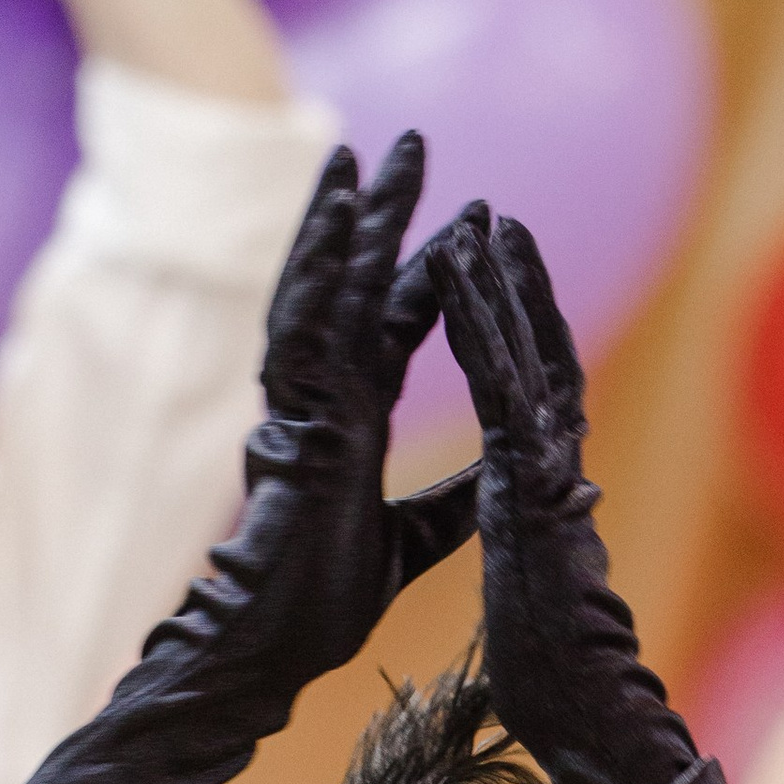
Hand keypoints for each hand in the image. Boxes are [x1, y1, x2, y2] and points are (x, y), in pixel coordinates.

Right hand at [222, 138, 479, 690]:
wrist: (278, 644)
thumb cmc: (326, 603)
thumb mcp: (419, 538)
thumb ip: (457, 497)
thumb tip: (505, 474)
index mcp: (351, 419)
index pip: (389, 323)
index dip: (422, 268)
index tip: (464, 216)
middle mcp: (323, 397)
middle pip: (353, 282)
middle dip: (383, 212)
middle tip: (412, 140)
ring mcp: (301, 402)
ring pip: (319, 288)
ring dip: (342, 217)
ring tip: (360, 149)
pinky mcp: (292, 414)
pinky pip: (305, 323)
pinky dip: (322, 263)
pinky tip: (342, 213)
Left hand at [427, 208, 682, 783]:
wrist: (585, 712)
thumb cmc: (559, 673)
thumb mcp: (538, 590)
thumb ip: (545, 549)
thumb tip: (557, 539)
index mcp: (544, 492)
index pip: (534, 399)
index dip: (520, 340)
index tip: (503, 290)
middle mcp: (552, 468)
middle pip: (539, 356)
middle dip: (519, 287)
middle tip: (499, 220)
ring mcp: (547, 470)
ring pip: (523, 356)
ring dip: (499, 284)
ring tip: (479, 222)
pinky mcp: (531, 482)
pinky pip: (498, 386)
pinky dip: (478, 325)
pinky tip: (457, 277)